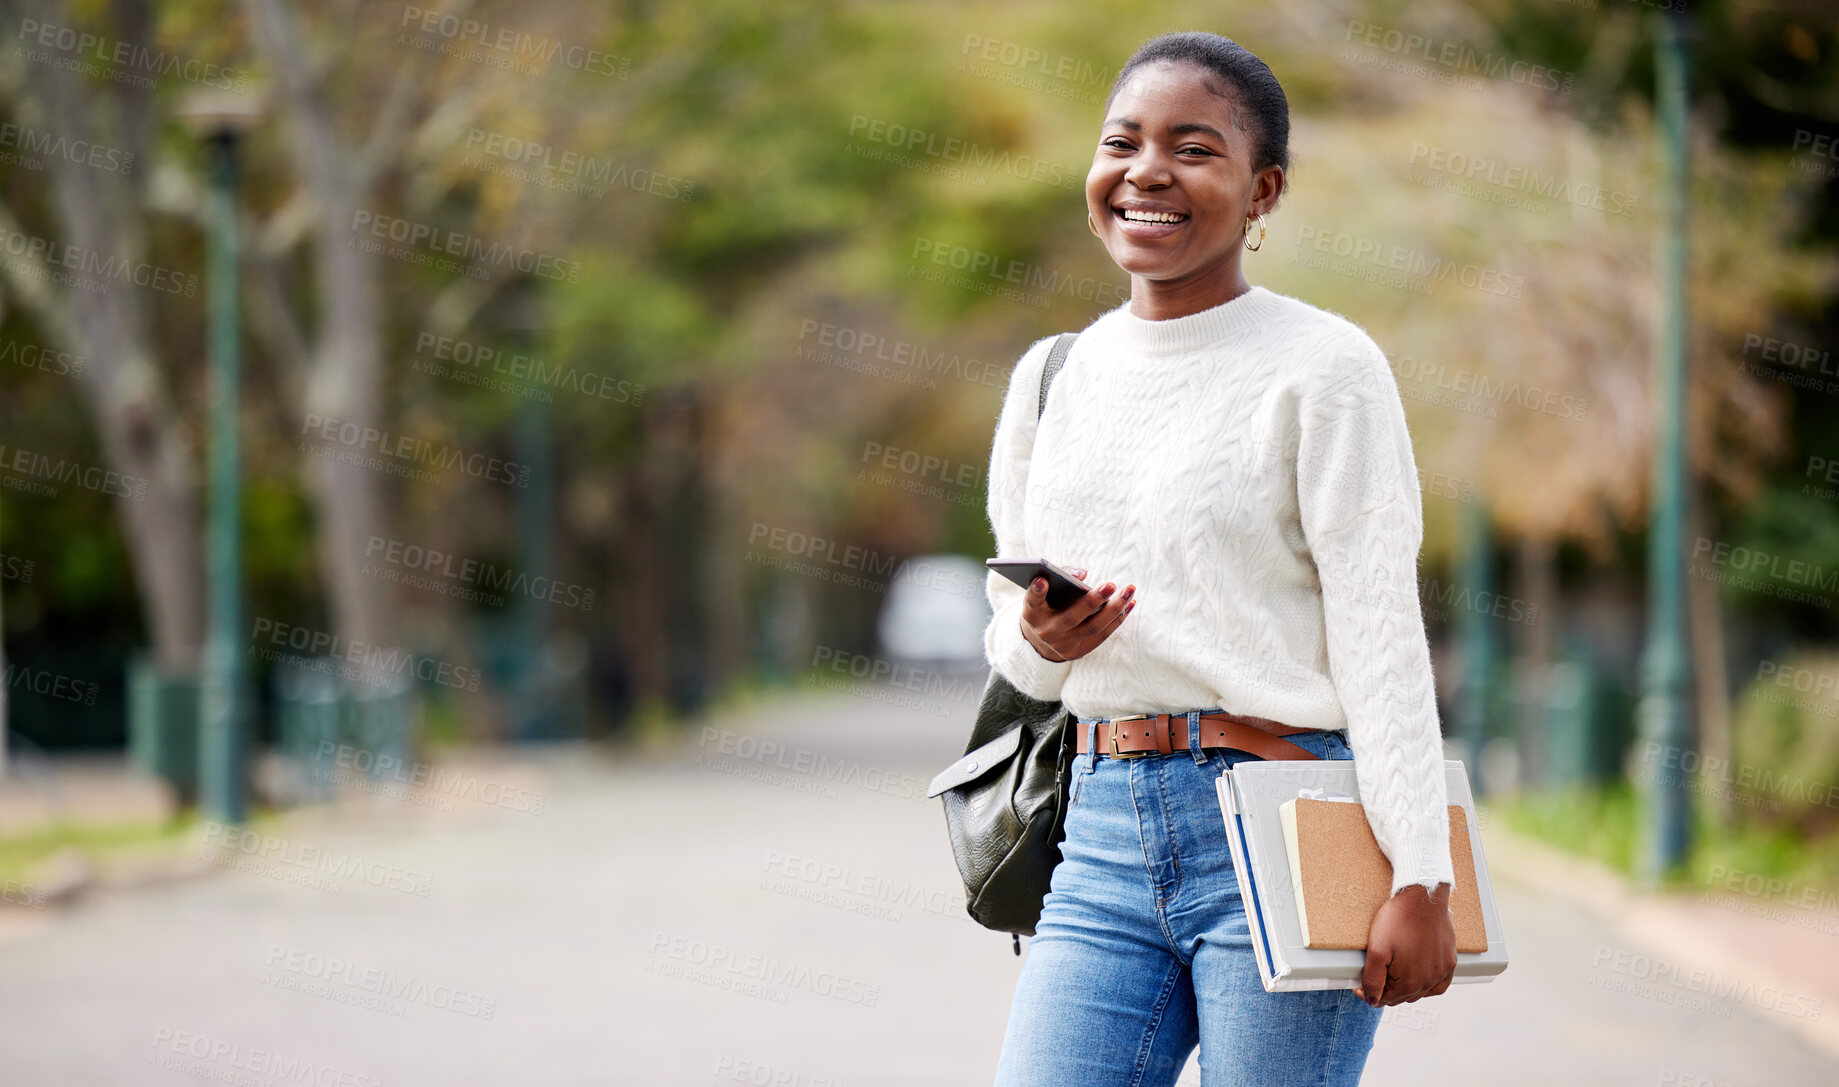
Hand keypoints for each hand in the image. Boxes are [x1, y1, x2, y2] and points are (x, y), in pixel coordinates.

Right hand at [1019, 565, 1134, 663]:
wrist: (1042, 640)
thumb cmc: (1047, 605)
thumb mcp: (1046, 592)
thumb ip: (1060, 576)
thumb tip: (1083, 575)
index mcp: (1033, 614)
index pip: (1032, 601)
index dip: (1036, 591)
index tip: (1042, 580)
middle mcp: (1047, 632)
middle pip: (1071, 618)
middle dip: (1093, 601)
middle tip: (1111, 584)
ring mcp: (1063, 646)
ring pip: (1093, 628)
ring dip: (1115, 609)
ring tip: (1129, 591)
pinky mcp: (1078, 652)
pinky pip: (1102, 635)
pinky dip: (1118, 619)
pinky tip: (1130, 603)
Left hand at [1353, 882, 1455, 1006]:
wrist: (1422, 898)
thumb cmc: (1399, 920)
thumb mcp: (1376, 950)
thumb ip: (1372, 979)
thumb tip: (1371, 1000)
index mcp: (1409, 984)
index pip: (1384, 1000)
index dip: (1369, 992)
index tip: (1360, 981)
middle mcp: (1428, 983)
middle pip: (1401, 997)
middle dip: (1386, 988)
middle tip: (1377, 971)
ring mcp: (1440, 973)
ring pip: (1419, 991)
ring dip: (1405, 986)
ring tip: (1394, 969)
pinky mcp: (1449, 962)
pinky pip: (1438, 985)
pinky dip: (1427, 984)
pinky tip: (1418, 976)